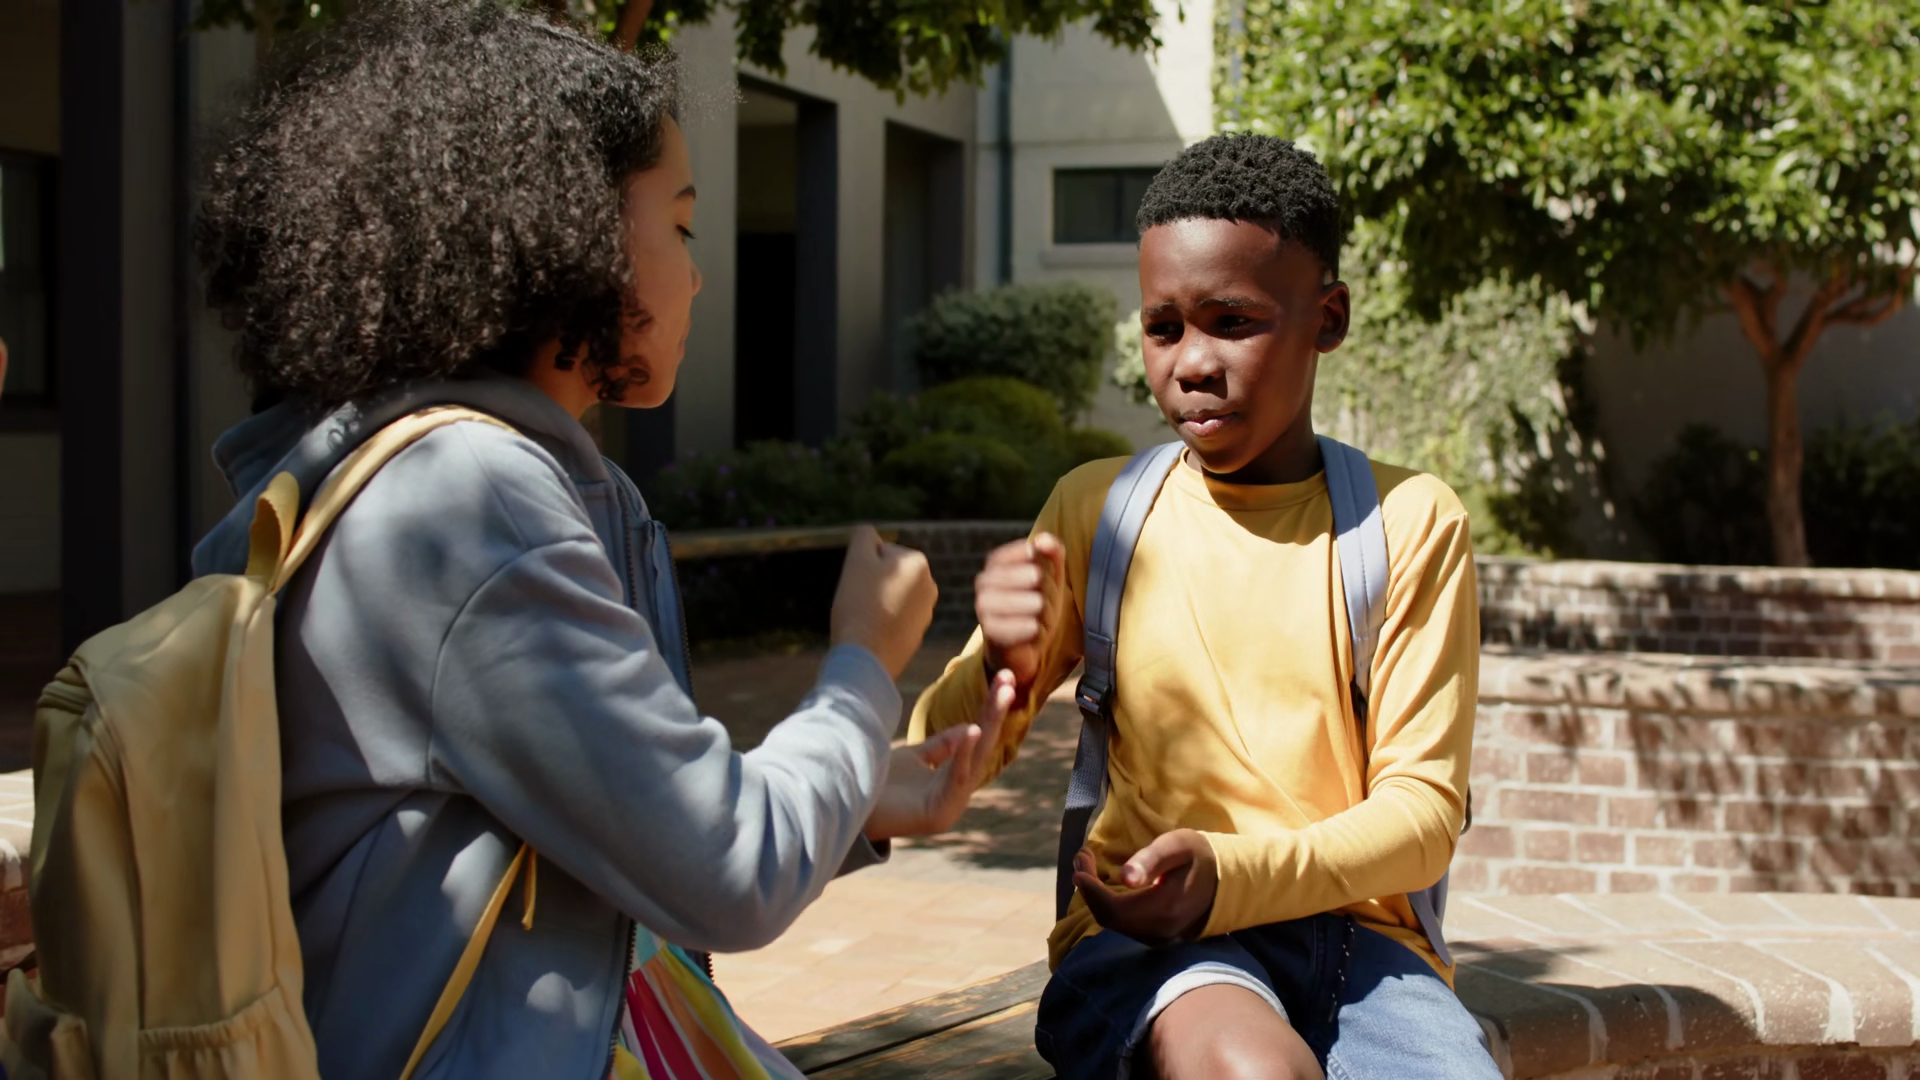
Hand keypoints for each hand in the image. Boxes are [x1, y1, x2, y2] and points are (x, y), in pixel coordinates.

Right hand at [831, 524, 937, 677]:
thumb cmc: (860, 606)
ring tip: (865, 618)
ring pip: (890, 597)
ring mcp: (926, 614)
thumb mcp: (857, 560)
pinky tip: (872, 634)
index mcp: (919, 563)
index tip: (859, 584)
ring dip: (876, 603)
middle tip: (860, 601)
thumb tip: (870, 533)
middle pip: (887, 575)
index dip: (863, 566)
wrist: (866, 659)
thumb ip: (864, 536)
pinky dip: (882, 623)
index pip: (880, 552)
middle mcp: (930, 586)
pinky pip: (893, 621)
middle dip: (872, 583)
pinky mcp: (916, 636)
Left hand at [864, 670, 1016, 840]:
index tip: (1004, 678)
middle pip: (982, 747)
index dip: (990, 710)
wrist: (848, 810)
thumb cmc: (877, 785)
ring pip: (976, 760)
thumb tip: (972, 725)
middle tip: (1009, 680)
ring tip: (1002, 696)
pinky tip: (973, 730)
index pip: (978, 739)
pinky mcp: (939, 815)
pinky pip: (957, 779)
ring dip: (988, 724)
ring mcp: (950, 807)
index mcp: (953, 781)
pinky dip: (965, 754)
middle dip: (995, 712)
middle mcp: (956, 794)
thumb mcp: (915, 757)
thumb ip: (942, 745)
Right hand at [974, 532, 1065, 688]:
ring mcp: (984, 609)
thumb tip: (1042, 539)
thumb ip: (1052, 553)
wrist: (1027, 643)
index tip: (1033, 552)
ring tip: (1039, 606)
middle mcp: (985, 586)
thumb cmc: (1038, 603)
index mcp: (997, 568)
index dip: (1016, 553)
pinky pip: (998, 627)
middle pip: (999, 577)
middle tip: (1039, 581)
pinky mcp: (989, 632)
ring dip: (1021, 602)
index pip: (1000, 557)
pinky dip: (1018, 627)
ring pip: (995, 601)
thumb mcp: (1052, 576)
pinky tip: (1034, 627)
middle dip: (1021, 578)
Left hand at [1073, 829, 1218, 945]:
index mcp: (1164, 909)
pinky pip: (1123, 923)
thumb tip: (1126, 877)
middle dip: (1088, 888)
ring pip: (1113, 922)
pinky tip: (1103, 883)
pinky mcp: (1155, 936)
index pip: (1113, 908)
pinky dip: (1107, 903)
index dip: (1090, 888)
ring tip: (1087, 864)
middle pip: (1108, 917)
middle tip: (1082, 856)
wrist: (1225, 879)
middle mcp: (1159, 931)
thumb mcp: (1176, 846)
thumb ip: (1150, 860)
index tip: (1081, 857)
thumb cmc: (1198, 855)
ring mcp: (1158, 937)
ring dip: (1095, 895)